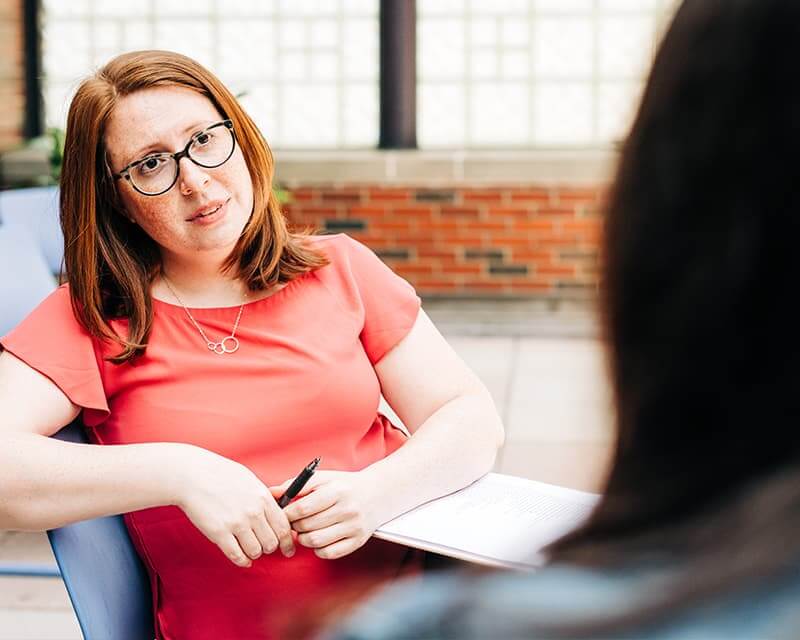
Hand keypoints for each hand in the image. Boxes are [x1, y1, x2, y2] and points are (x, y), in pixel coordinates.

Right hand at [173, 446, 294, 567]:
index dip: (288, 541)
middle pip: (271, 542)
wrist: (193, 475)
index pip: (283, 527)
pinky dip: (242, 560)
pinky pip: (237, 556)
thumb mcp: (250, 481)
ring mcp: (236, 524)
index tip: (287, 549)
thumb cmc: (221, 474)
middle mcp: (253, 512)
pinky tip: (242, 557)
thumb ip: (265, 498)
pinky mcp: (219, 533)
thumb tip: (279, 513)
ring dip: (255, 553)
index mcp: (263, 498)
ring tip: (250, 548)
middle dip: (270, 547)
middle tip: (264, 546)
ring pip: (256, 551)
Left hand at [271, 470, 387, 559]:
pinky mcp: (358, 541)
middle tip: (293, 522)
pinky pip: (329, 553)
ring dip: (303, 539)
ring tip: (304, 530)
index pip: (302, 508)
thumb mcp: (323, 478)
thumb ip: (296, 485)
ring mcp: (354, 527)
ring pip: (315, 542)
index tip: (283, 513)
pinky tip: (318, 539)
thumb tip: (271, 493)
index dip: (287, 513)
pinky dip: (318, 549)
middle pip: (307, 526)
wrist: (377, 494)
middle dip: (294, 526)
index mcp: (337, 491)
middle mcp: (347, 509)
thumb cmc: (344, 486)